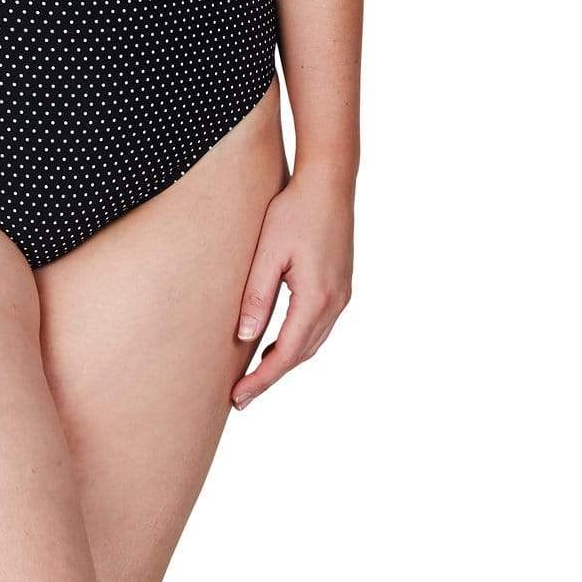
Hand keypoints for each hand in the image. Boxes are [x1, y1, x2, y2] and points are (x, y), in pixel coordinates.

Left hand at [231, 165, 353, 409]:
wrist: (329, 183)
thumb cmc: (294, 212)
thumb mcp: (268, 252)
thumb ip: (257, 296)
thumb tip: (244, 337)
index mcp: (316, 298)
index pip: (286, 354)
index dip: (261, 380)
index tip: (238, 398)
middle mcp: (335, 303)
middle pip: (301, 355)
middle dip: (271, 378)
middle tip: (241, 396)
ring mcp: (342, 296)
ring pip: (312, 343)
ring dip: (286, 361)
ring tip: (256, 376)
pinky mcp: (341, 286)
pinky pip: (319, 326)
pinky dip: (298, 342)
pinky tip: (279, 342)